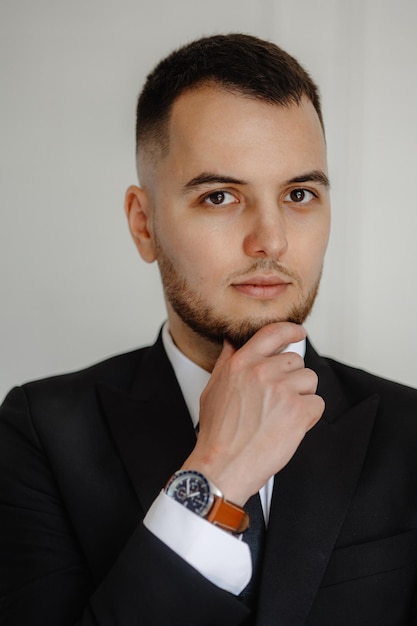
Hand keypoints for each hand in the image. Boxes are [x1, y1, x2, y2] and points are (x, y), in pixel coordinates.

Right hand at [181, 322, 323, 505]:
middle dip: (292, 379)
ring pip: (310, 381)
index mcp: (241, 363)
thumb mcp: (213, 389)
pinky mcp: (298, 411)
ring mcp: (281, 390)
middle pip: (296, 361)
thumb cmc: (217, 434)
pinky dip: (309, 417)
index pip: (272, 333)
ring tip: (282, 416)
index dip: (290, 330)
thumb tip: (232, 343)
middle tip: (278, 401)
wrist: (222, 466)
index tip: (298, 333)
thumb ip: (227, 362)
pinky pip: (317, 404)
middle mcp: (261, 372)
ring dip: (302, 397)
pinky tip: (290, 428)